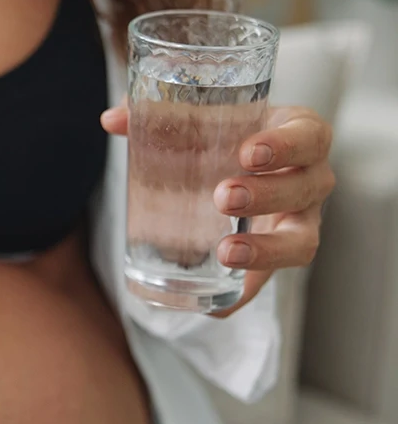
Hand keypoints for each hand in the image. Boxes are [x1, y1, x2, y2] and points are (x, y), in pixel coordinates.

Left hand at [102, 105, 334, 316]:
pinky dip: (241, 294)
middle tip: (223, 197)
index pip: (310, 137)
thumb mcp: (204, 121)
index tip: (249, 153)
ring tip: (226, 252)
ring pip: (301, 241)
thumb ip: (162, 118)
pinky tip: (212, 306)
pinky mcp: (277, 256)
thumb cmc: (228, 136)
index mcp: (299, 136)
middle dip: (267, 195)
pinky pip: (268, 282)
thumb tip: (111, 119)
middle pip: (306, 188)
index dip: (287, 145)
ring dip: (265, 250)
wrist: (243, 165)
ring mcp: (300, 221)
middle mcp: (309, 179)